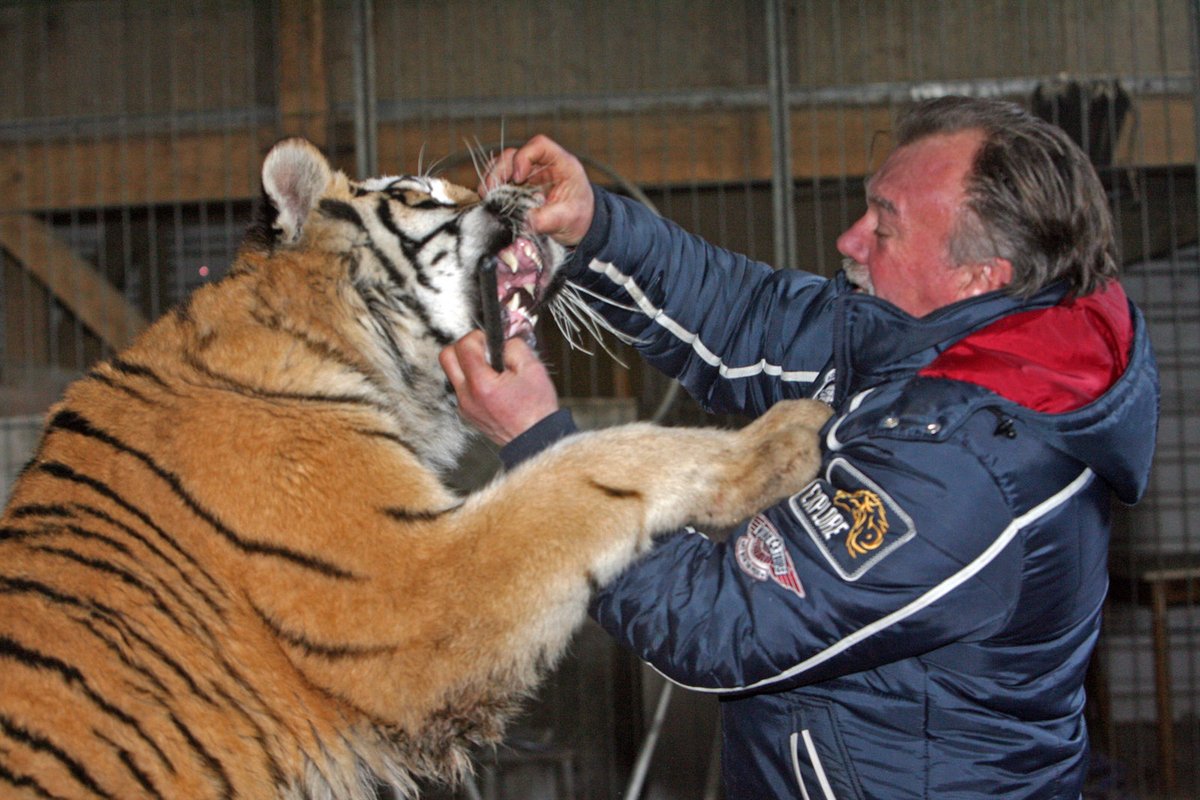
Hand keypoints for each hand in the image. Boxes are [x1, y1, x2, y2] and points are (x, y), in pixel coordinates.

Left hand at [439, 331, 560, 444]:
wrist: (535, 439)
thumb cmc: (536, 409)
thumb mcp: (533, 368)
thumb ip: (514, 346)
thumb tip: (502, 340)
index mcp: (482, 384)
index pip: (464, 345)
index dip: (478, 336)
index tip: (490, 341)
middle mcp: (467, 396)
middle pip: (446, 357)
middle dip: (464, 346)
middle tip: (484, 350)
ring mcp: (464, 406)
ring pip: (453, 372)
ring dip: (469, 364)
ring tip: (492, 369)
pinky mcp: (466, 413)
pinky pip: (461, 388)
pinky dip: (473, 380)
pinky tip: (493, 385)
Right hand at [483, 135, 594, 246]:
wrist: (579, 226)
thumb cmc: (579, 217)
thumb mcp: (568, 218)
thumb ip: (549, 219)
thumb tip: (526, 221)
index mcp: (561, 163)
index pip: (539, 146)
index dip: (524, 157)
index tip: (518, 178)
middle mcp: (542, 164)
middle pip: (514, 154)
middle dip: (499, 170)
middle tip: (490, 190)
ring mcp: (529, 173)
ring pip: (503, 164)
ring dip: (492, 178)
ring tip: (486, 195)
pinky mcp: (519, 185)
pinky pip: (501, 179)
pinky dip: (493, 187)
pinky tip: (489, 199)